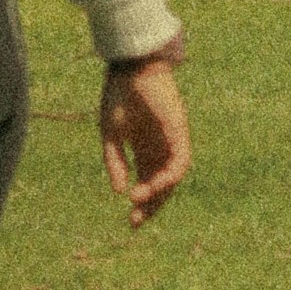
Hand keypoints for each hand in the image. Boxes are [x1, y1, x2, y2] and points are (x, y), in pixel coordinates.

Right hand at [99, 60, 190, 226]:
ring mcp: (172, 142)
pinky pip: (180, 162)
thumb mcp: (110, 132)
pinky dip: (169, 176)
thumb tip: (119, 191)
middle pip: (161, 187)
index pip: (147, 183)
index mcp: (144, 148)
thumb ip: (114, 161)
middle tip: (135, 221)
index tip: (131, 223)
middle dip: (151, 206)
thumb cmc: (119, 94)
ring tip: (139, 202)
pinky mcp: (179, 133)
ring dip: (158, 193)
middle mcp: (160, 149)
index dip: (141, 205)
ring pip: (172, 178)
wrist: (129, 66)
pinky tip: (153, 184)